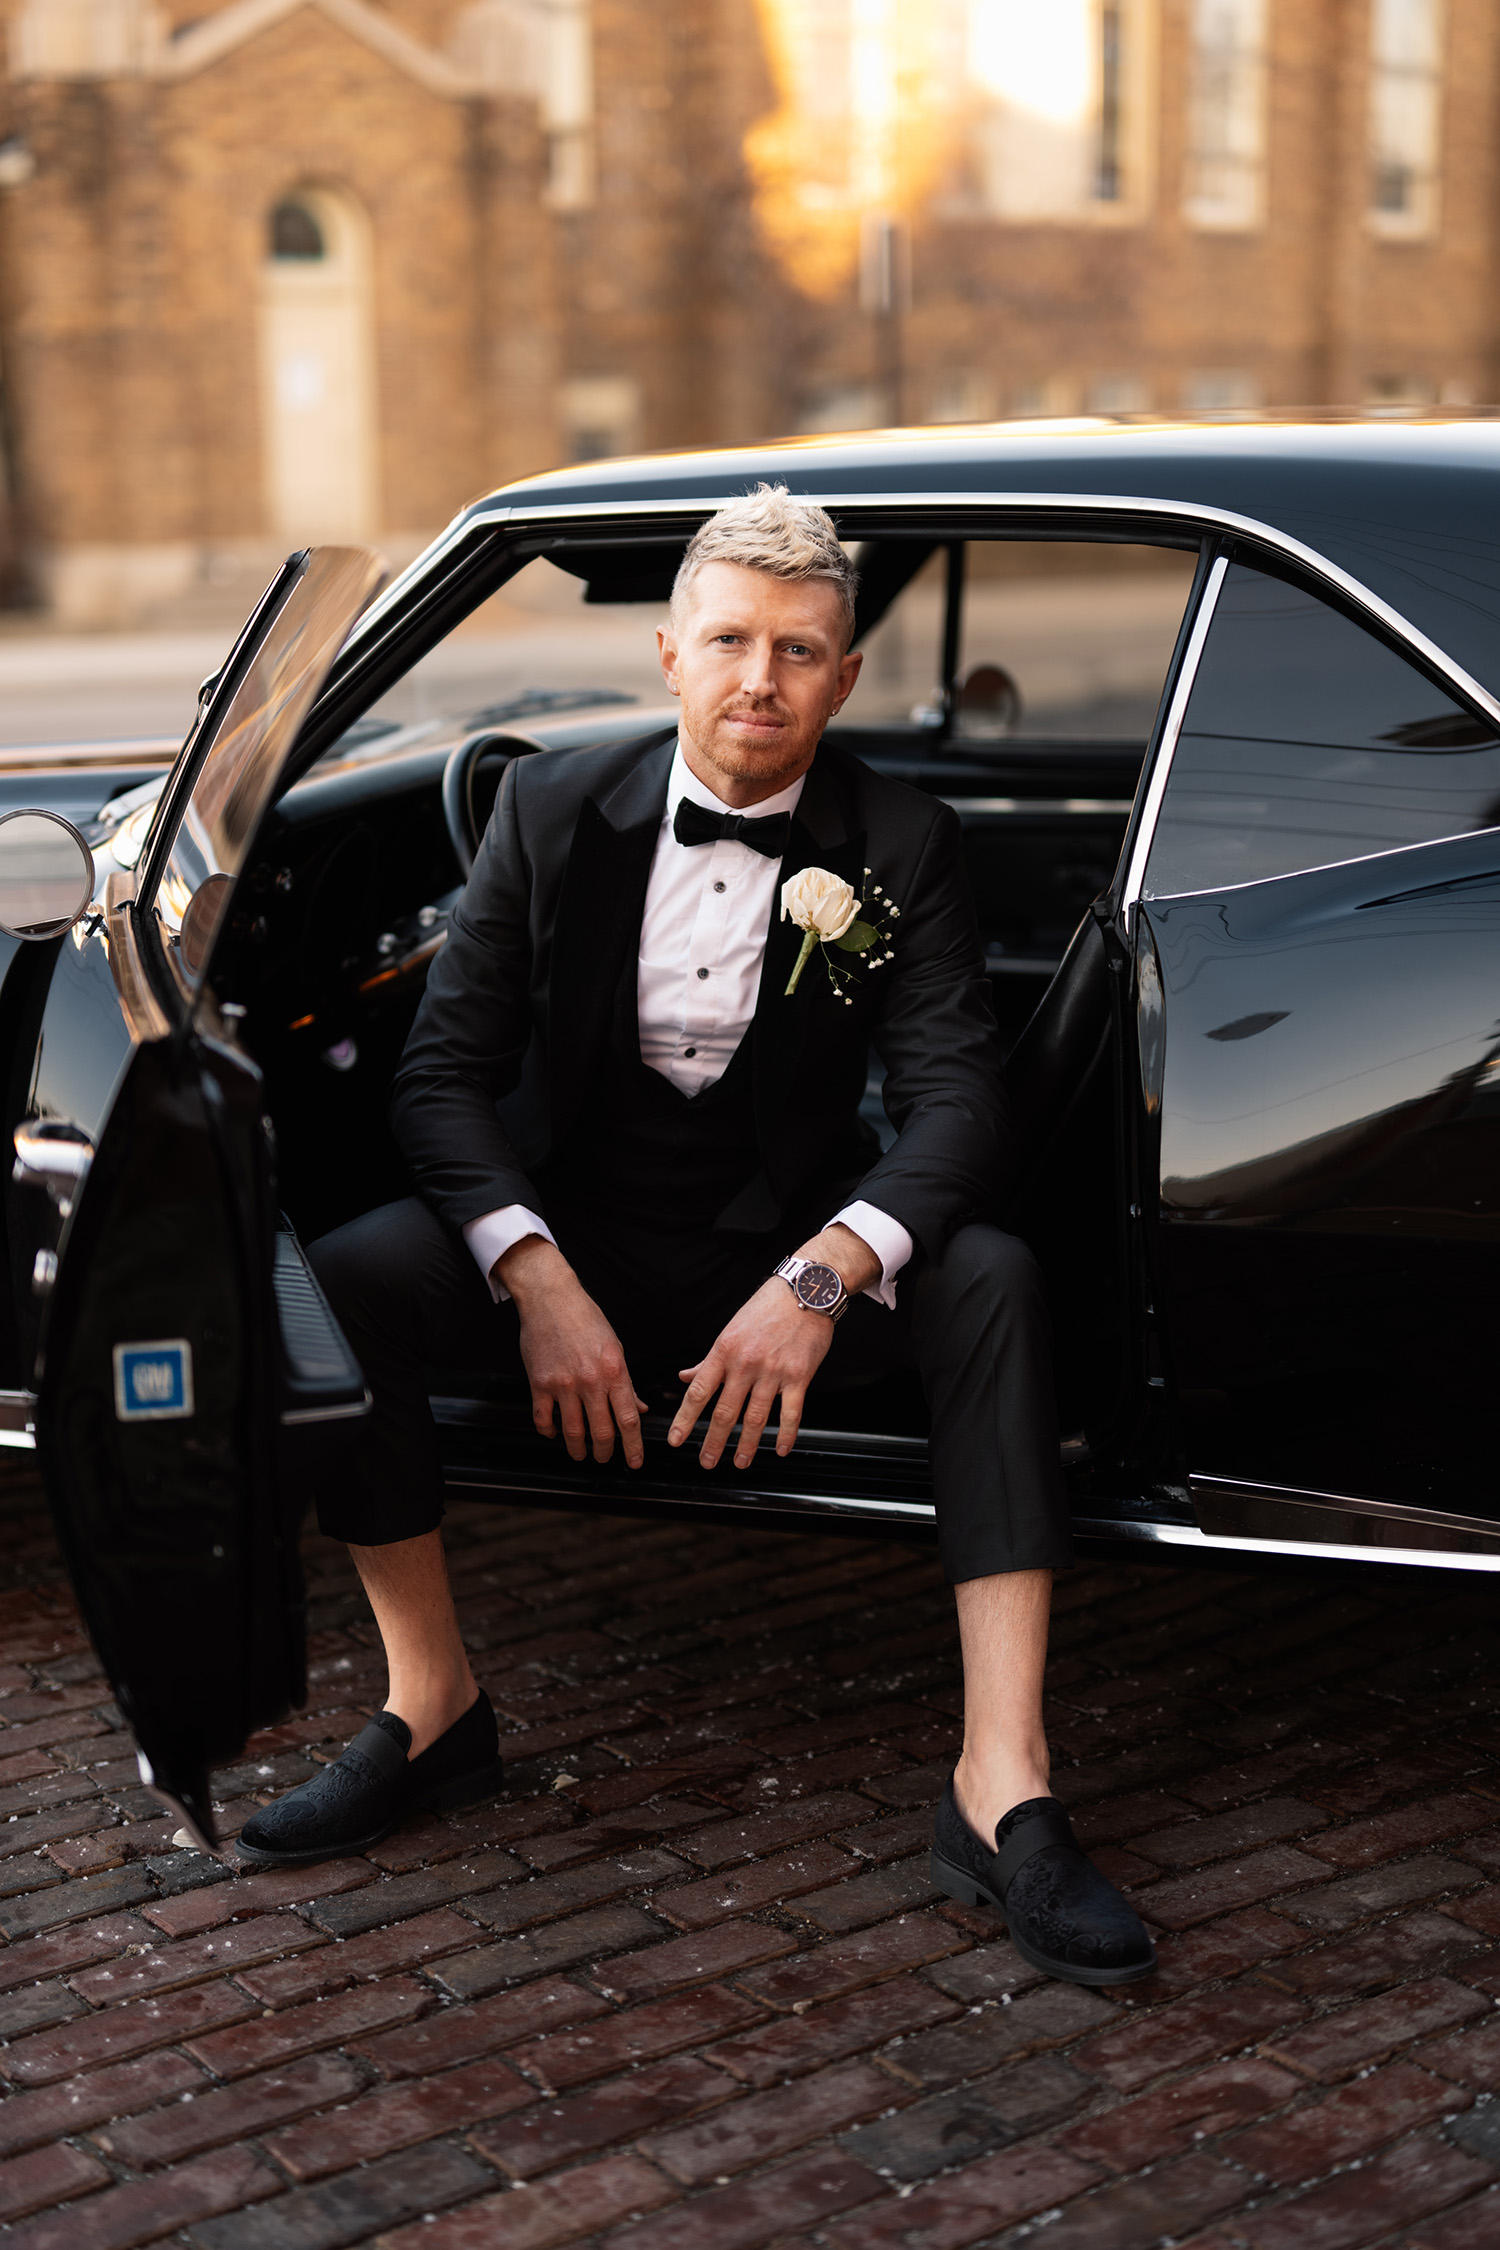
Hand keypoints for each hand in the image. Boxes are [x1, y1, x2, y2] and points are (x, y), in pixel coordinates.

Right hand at [497, 1236, 646, 1467]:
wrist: (550, 1298)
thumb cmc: (585, 1318)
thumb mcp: (615, 1347)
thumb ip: (626, 1381)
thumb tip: (637, 1408)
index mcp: (615, 1371)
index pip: (628, 1420)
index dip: (633, 1447)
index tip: (635, 1462)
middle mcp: (590, 1381)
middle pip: (602, 1432)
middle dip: (605, 1453)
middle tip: (604, 1458)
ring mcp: (563, 1384)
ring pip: (572, 1432)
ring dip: (578, 1449)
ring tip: (580, 1454)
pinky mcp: (539, 1383)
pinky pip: (543, 1419)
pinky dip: (549, 1432)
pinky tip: (553, 1433)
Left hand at [667, 1225, 879, 1470]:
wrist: (806, 1290)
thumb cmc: (766, 1308)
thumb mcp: (730, 1330)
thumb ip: (709, 1359)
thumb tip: (686, 1377)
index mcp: (724, 1351)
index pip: (699, 1391)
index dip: (685, 1419)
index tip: (676, 1440)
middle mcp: (745, 1363)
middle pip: (725, 1411)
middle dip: (713, 1441)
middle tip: (706, 1462)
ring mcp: (773, 1371)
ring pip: (756, 1417)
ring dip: (746, 1445)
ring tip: (740, 1462)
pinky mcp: (799, 1375)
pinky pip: (791, 1413)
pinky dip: (785, 1435)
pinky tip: (780, 1449)